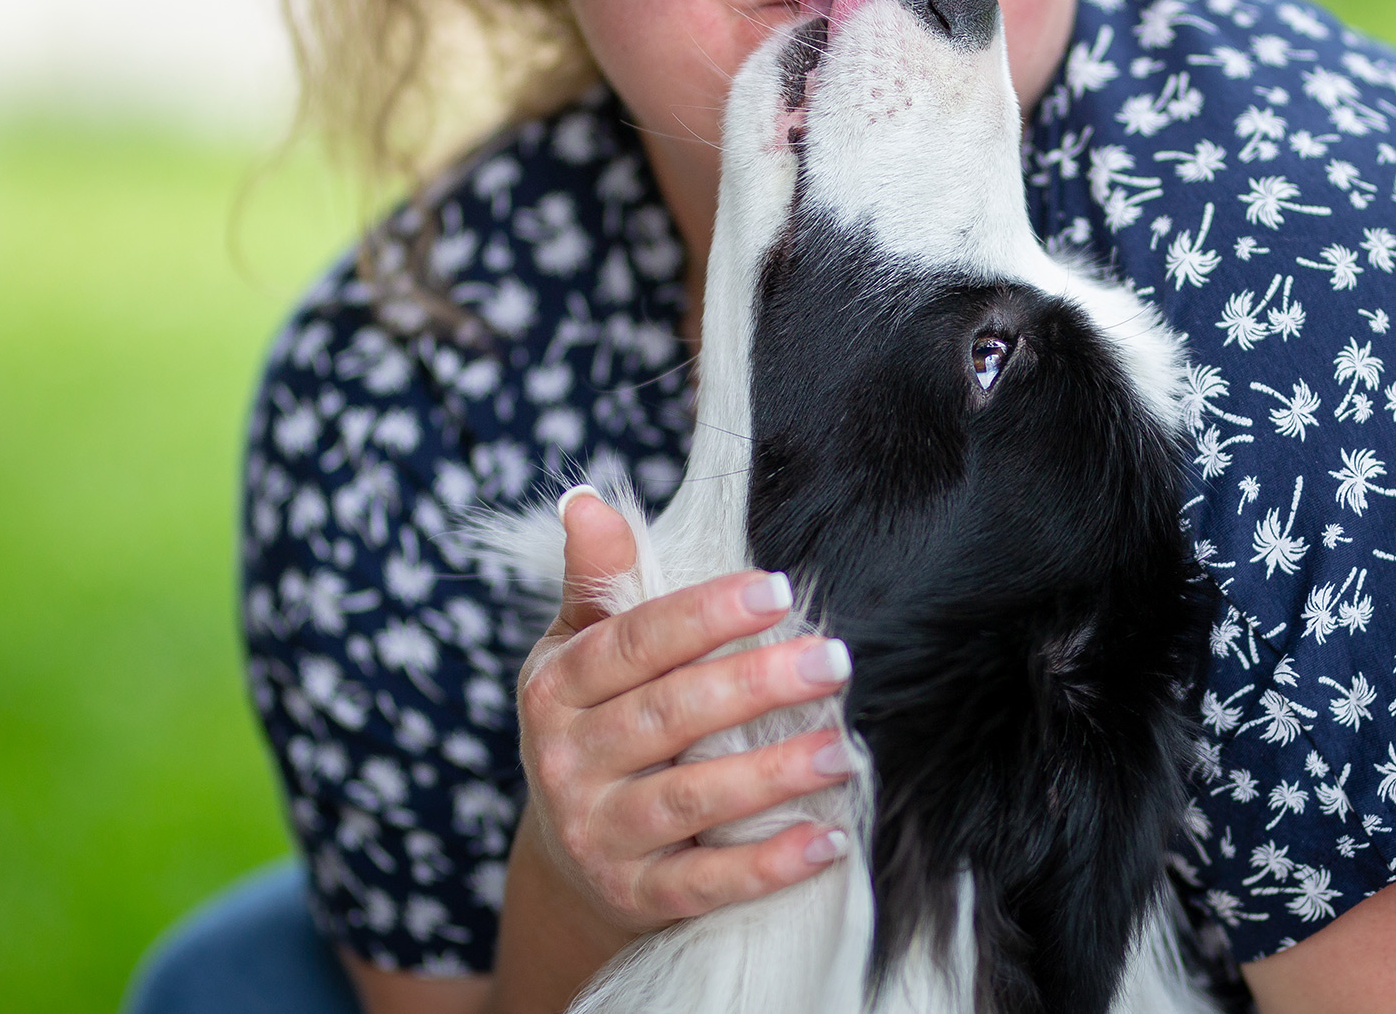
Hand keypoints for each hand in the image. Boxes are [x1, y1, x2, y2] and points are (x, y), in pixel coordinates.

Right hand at [512, 489, 857, 944]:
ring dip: (769, 775)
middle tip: (834, 659)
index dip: (703, 615)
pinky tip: (826, 838)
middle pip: (666, 717)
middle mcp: (568, 763)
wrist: (573, 857)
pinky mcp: (636, 898)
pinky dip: (766, 865)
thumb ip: (597, 582)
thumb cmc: (596, 724)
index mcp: (555, 689)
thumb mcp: (579, 651)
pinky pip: (705, 883)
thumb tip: (588, 499)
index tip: (778, 589)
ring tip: (840, 748)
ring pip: (688, 800)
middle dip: (753, 685)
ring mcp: (599, 836)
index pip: (632, 644)